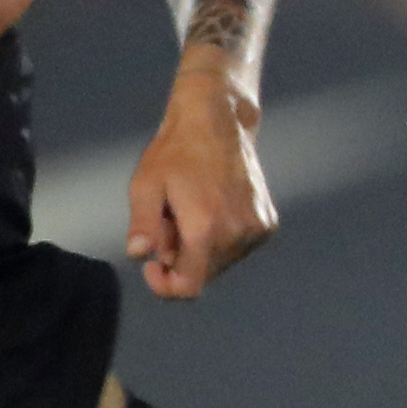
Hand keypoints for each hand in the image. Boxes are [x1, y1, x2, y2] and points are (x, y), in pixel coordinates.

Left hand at [127, 74, 276, 300]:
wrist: (219, 121)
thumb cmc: (176, 150)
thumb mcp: (146, 185)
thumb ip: (142, 225)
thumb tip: (139, 254)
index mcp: (206, 228)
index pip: (189, 287)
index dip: (165, 285)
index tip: (153, 266)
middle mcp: (237, 233)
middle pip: (203, 274)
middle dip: (181, 259)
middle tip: (170, 222)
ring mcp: (257, 229)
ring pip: (220, 262)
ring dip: (201, 248)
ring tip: (192, 210)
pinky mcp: (267, 223)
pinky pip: (238, 248)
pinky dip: (221, 238)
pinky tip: (213, 207)